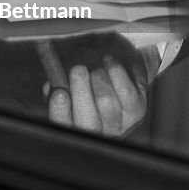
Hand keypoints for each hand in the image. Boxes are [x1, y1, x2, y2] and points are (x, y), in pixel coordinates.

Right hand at [43, 37, 158, 136]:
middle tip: (77, 68)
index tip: (59, 92)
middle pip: (90, 121)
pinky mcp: (137, 111)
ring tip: (92, 57)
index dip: (61, 112)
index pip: (63, 126)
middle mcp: (97, 132)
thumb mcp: (66, 81)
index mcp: (74, 125)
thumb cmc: (85, 77)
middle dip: (82, 91)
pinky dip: (116, 72)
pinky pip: (126, 92)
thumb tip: (51, 85)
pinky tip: (109, 60)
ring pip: (107, 102)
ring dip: (98, 75)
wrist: (117, 72)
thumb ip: (56, 85)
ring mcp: (120, 124)